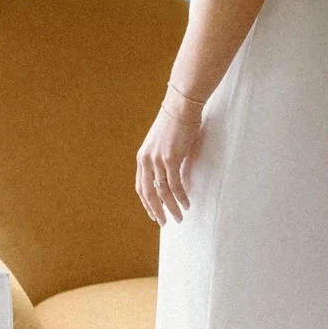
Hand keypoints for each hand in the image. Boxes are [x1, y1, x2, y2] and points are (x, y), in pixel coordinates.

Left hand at [136, 91, 203, 223]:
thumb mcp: (166, 142)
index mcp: (143, 157)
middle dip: (156, 211)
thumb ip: (165, 157)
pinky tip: (186, 205)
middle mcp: (146, 160)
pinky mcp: (170, 158)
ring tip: (179, 218)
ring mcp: (157, 159)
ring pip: (162, 192)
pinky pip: (175, 184)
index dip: (147, 202)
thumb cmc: (177, 120)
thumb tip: (174, 172)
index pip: (141, 186)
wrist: (182, 105)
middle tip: (165, 223)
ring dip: (171, 208)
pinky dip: (180, 197)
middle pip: (148, 193)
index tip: (154, 213)